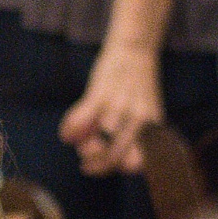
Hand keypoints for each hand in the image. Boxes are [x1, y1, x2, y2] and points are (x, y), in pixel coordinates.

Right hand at [57, 43, 161, 176]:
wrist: (135, 50)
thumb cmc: (138, 85)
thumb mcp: (145, 114)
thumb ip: (134, 137)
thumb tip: (112, 163)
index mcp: (151, 127)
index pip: (137, 163)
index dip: (119, 168)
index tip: (109, 163)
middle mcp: (138, 120)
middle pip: (113, 157)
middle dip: (95, 165)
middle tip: (86, 161)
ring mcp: (120, 107)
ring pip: (97, 141)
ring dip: (83, 146)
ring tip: (80, 141)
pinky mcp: (101, 93)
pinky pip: (81, 120)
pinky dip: (69, 130)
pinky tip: (66, 133)